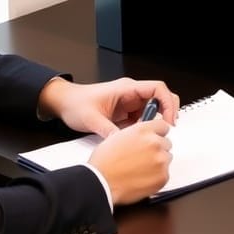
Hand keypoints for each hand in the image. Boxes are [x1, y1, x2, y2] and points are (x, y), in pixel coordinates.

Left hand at [38, 77, 178, 137]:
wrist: (64, 103)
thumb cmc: (76, 104)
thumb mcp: (92, 119)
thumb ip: (109, 132)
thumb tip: (124, 144)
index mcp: (126, 88)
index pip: (157, 88)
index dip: (168, 103)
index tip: (169, 120)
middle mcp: (131, 94)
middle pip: (160, 98)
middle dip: (167, 113)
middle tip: (164, 131)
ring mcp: (129, 103)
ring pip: (153, 110)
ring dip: (154, 123)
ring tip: (148, 137)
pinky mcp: (126, 113)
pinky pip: (142, 119)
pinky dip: (145, 129)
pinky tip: (139, 139)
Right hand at [88, 118, 172, 204]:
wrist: (101, 183)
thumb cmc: (104, 163)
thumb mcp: (116, 136)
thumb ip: (135, 133)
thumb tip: (141, 136)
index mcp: (143, 130)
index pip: (163, 126)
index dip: (157, 133)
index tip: (155, 138)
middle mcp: (154, 143)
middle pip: (166, 143)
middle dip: (157, 149)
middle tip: (143, 158)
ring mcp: (160, 160)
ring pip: (166, 159)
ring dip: (157, 163)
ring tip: (140, 169)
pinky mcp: (162, 177)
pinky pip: (165, 174)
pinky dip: (157, 177)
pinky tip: (142, 178)